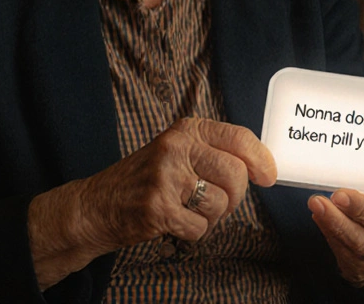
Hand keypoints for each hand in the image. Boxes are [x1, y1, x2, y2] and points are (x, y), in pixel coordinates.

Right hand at [28, 117, 276, 288]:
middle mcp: (176, 148)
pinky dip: (192, 232)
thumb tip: (263, 166)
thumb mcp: (176, 152)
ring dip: (211, 217)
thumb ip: (213, 152)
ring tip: (187, 211)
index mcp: (185, 131)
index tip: (269, 176)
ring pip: (221, 205)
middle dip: (235, 196)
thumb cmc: (143, 180)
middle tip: (217, 202)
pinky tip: (174, 222)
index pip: (239, 138)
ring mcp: (165, 177)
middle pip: (237, 175)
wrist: (94, 207)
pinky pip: (200, 228)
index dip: (261, 159)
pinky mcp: (157, 208)